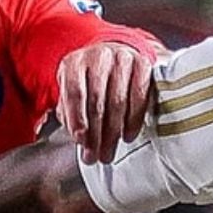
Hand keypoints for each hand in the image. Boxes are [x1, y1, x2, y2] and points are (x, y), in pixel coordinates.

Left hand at [56, 42, 154, 164]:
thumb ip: (69, 112)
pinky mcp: (143, 64)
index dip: (77, 118)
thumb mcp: (74, 92)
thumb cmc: (91, 82)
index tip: (80, 140)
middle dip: (96, 133)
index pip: (74, 92)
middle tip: (95, 156)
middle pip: (96, 100)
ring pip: (118, 100)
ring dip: (113, 132)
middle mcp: (98, 56)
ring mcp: (122, 58)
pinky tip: (128, 136)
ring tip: (109, 152)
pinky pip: (139, 96)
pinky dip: (134, 120)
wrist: (117, 57)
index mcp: (74, 62)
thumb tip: (79, 137)